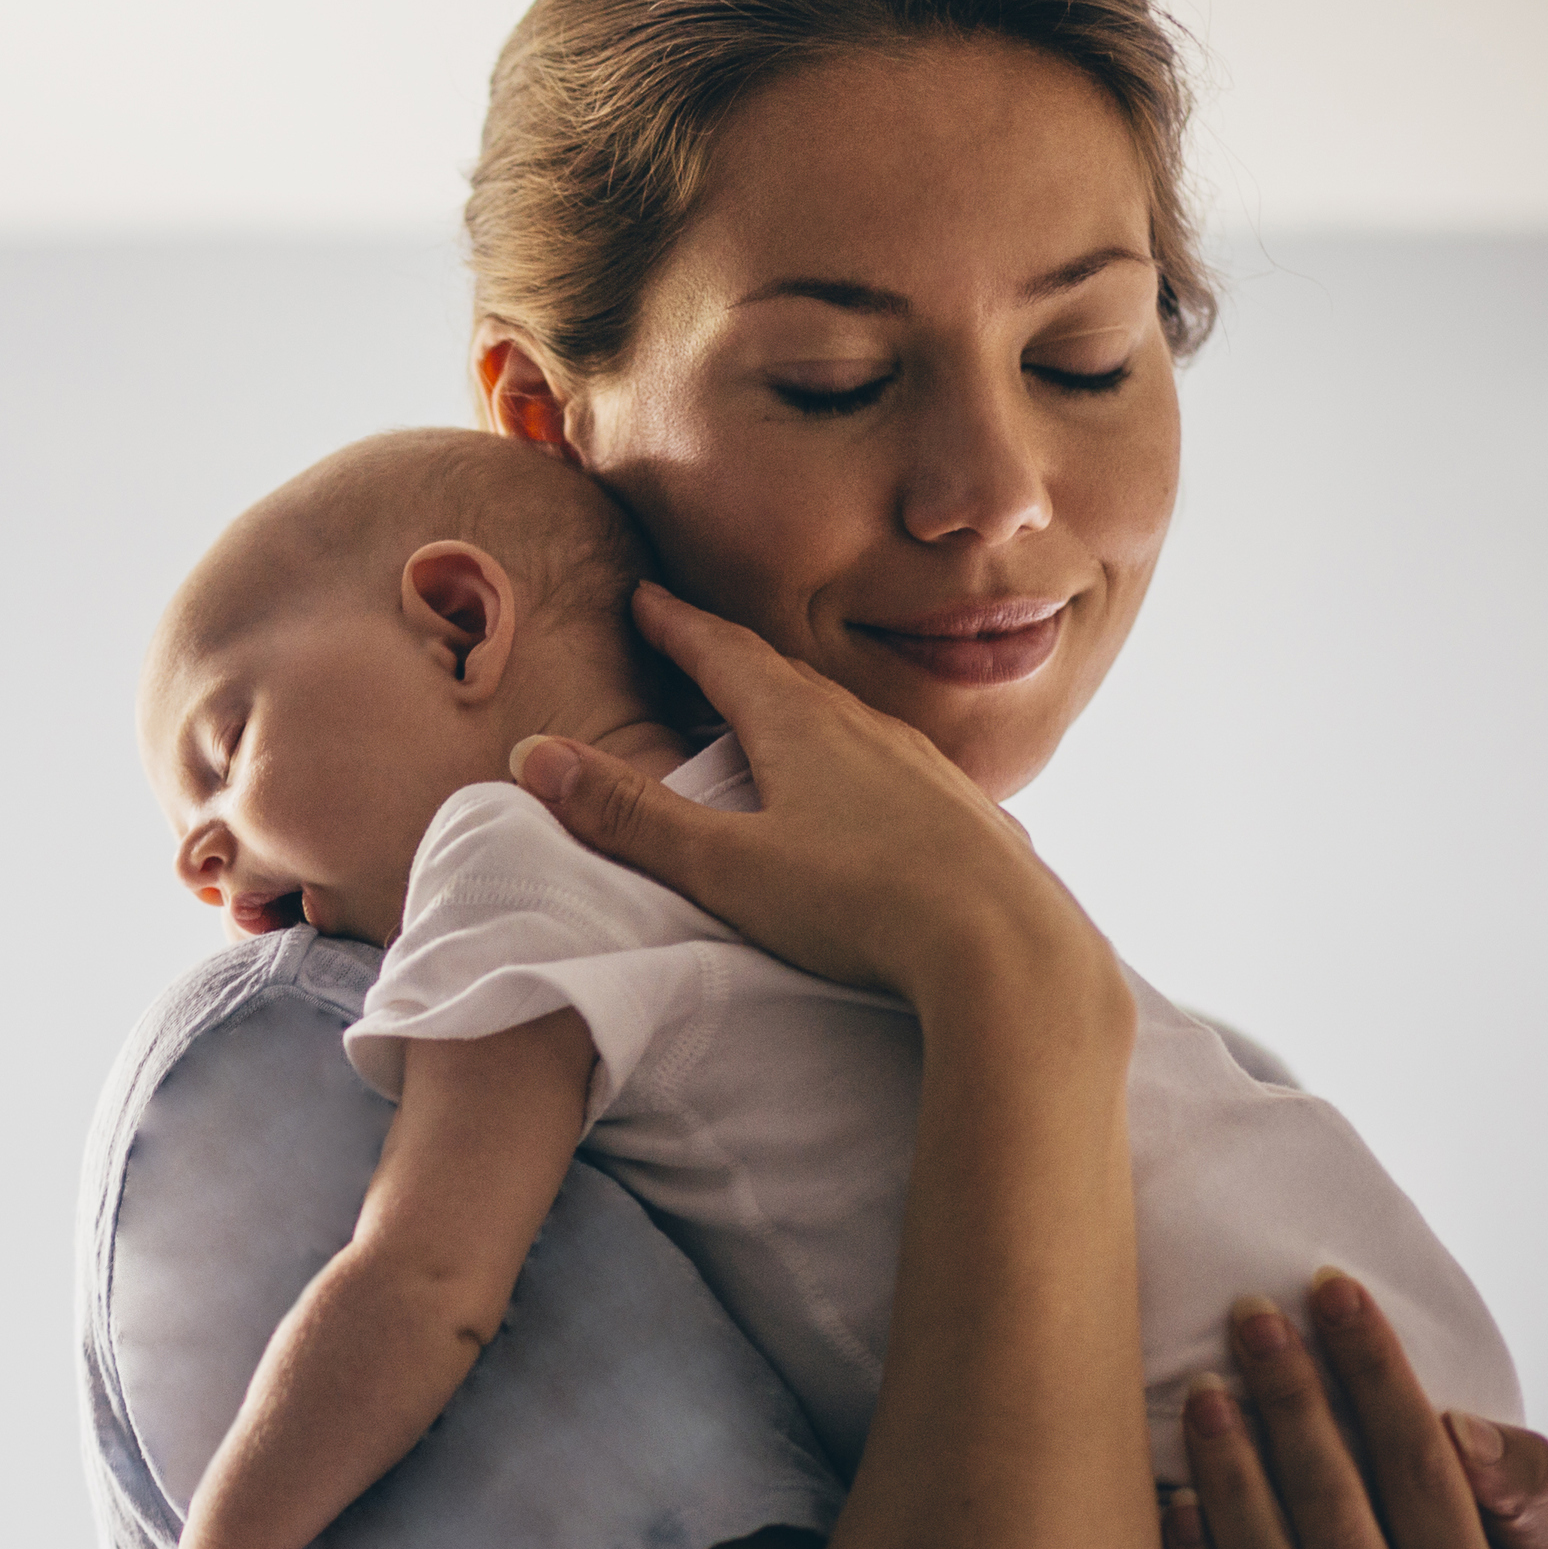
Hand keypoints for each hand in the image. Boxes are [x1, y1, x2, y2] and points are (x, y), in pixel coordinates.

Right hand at [510, 582, 1106, 1011]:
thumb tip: (537, 757)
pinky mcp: (965, 817)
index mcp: (801, 726)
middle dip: (734, 658)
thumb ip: (631, 816)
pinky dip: (859, 763)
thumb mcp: (724, 866)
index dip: (677, 625)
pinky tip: (868, 796)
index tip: (646, 597)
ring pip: (849, 721)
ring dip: (800, 710)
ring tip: (772, 720)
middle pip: (787, 677)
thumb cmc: (861, 905)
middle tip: (695, 646)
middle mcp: (868, 730)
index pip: (723, 652)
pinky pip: (897, 769)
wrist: (1010, 951)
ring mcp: (926, 770)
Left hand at [1164, 1271, 1547, 1548]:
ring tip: (1203, 1391)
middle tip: (1250, 1315)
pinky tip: (1168, 1499)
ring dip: (1231, 1478)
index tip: (1330, 1288)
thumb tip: (1461, 1429)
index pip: (1420, 1468)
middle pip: (1337, 1512)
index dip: (1376, 1372)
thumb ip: (1524, 1486)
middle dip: (1293, 1403)